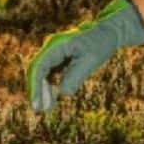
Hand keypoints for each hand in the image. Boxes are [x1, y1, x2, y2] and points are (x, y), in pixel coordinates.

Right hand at [26, 0, 143, 112]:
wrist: (108, 33)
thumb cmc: (100, 44)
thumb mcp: (91, 60)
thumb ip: (76, 76)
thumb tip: (61, 92)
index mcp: (57, 45)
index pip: (40, 67)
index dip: (36, 86)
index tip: (37, 104)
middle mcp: (52, 48)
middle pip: (38, 70)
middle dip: (38, 90)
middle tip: (41, 110)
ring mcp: (55, 54)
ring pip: (43, 74)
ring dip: (43, 90)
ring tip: (47, 108)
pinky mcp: (59, 59)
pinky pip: (50, 74)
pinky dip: (50, 86)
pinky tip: (52, 99)